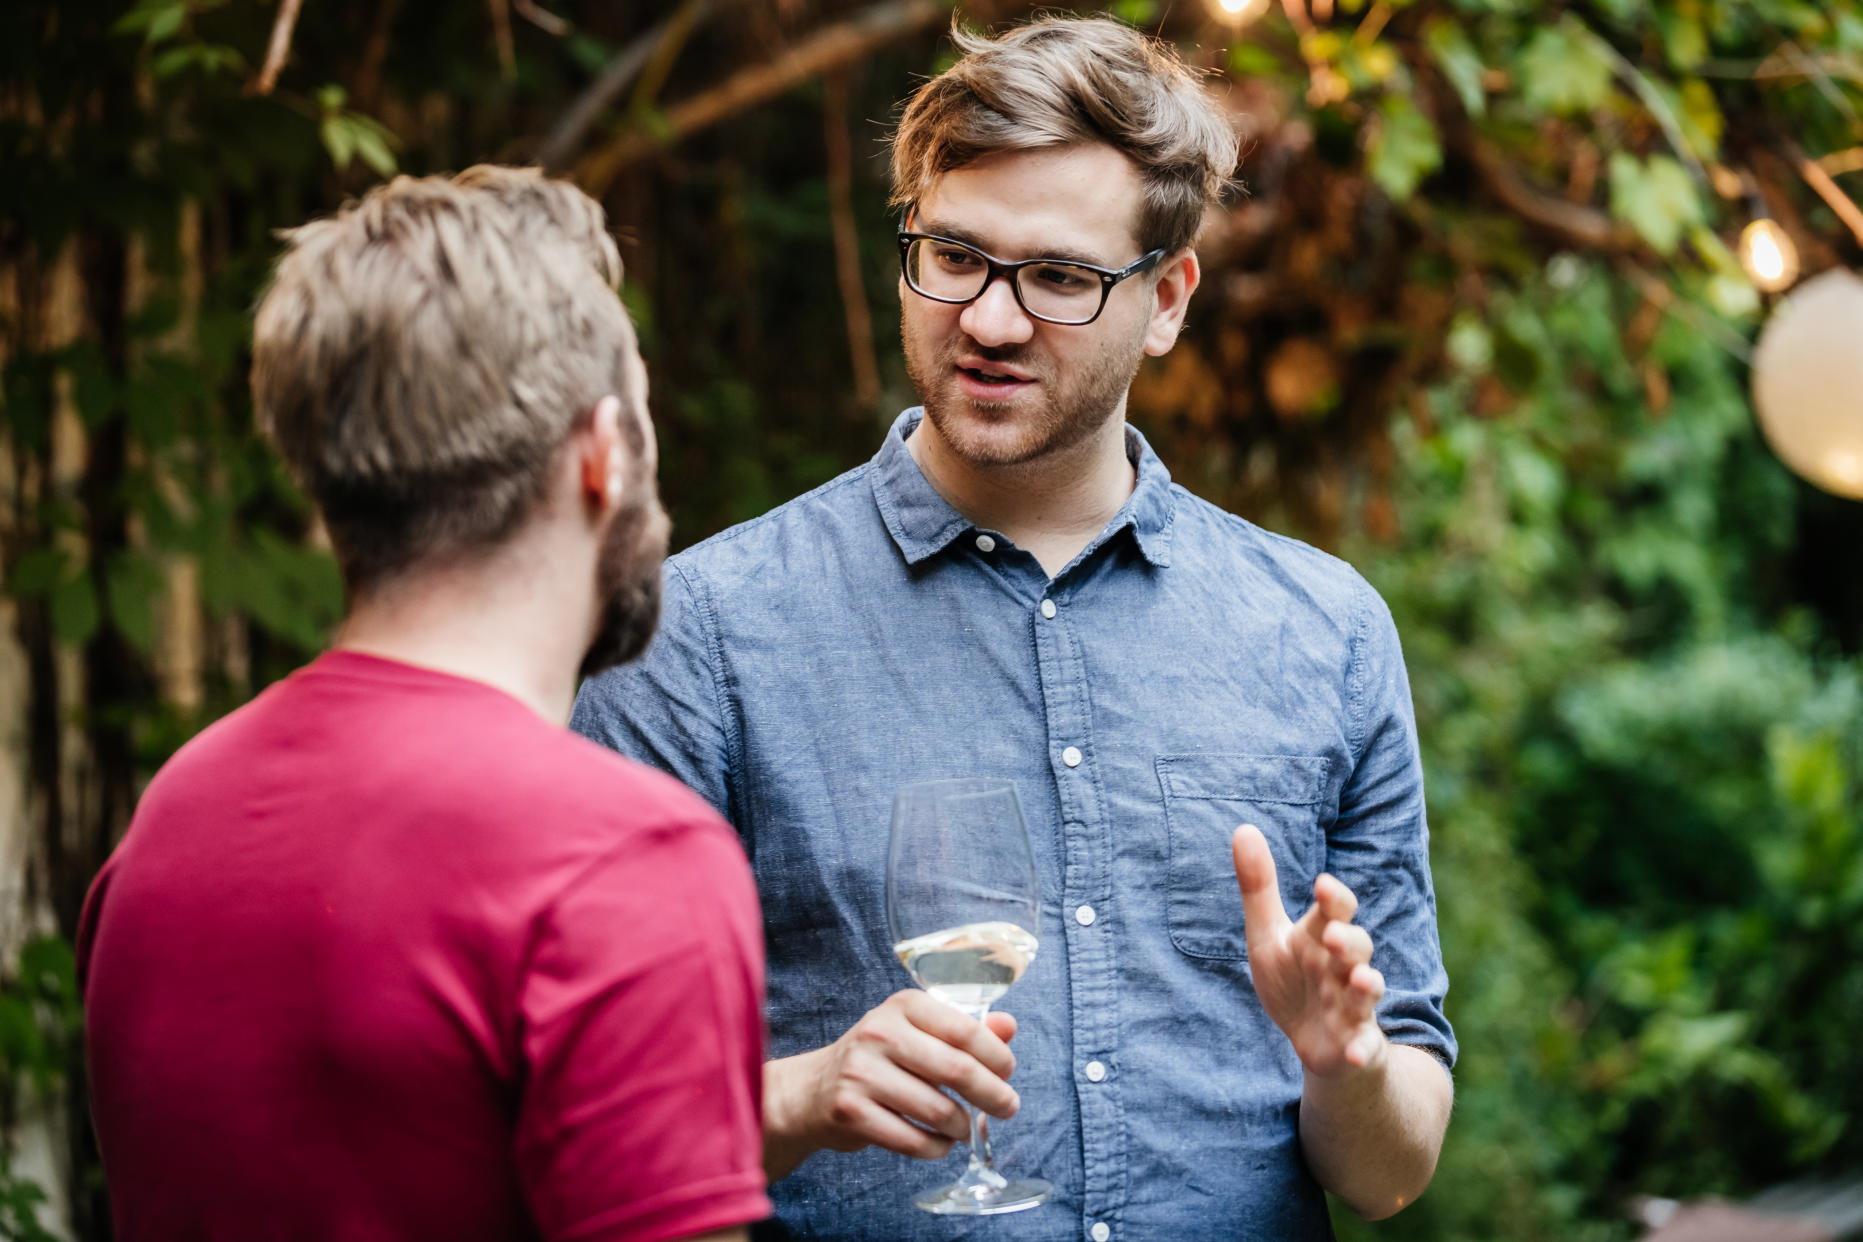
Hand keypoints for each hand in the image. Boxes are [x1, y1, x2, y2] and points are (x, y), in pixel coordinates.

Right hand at [762, 990, 1017, 1177]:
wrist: (812, 1090)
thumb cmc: (878, 1059)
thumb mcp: (917, 1032)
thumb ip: (963, 1029)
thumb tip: (1009, 1027)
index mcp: (903, 1006)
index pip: (964, 1029)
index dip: (996, 1055)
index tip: (1008, 1072)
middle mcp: (879, 1032)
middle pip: (956, 1069)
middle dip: (992, 1094)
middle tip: (1009, 1107)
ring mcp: (861, 1073)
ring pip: (937, 1109)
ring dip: (962, 1126)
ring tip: (965, 1129)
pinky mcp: (851, 1112)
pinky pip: (912, 1139)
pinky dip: (936, 1147)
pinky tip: (940, 1143)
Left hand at [1232, 823, 1386, 1077]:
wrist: (1318, 1044)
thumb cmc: (1294, 982)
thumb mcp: (1270, 936)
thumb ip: (1259, 887)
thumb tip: (1242, 828)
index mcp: (1321, 937)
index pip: (1335, 910)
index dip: (1332, 898)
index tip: (1321, 884)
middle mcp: (1343, 968)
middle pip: (1356, 947)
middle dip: (1348, 940)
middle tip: (1332, 934)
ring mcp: (1354, 1007)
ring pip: (1367, 991)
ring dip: (1366, 985)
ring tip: (1361, 980)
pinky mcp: (1357, 1045)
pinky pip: (1365, 1046)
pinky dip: (1362, 1049)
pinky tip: (1355, 1052)